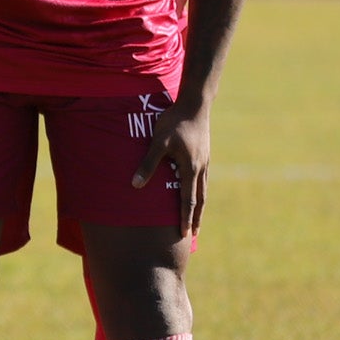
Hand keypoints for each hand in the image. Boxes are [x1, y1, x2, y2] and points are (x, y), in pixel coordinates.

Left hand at [131, 95, 211, 235]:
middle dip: (196, 217)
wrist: (195, 105)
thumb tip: (135, 185)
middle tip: (194, 234)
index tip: (186, 233)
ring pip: (203, 189)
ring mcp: (204, 162)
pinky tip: (195, 191)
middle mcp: (200, 168)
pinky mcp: (203, 154)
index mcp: (190, 168)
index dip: (186, 217)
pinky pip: (202, 179)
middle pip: (200, 199)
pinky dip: (199, 191)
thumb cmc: (173, 122)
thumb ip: (147, 163)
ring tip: (197, 217)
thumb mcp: (158, 142)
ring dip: (199, 205)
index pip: (188, 200)